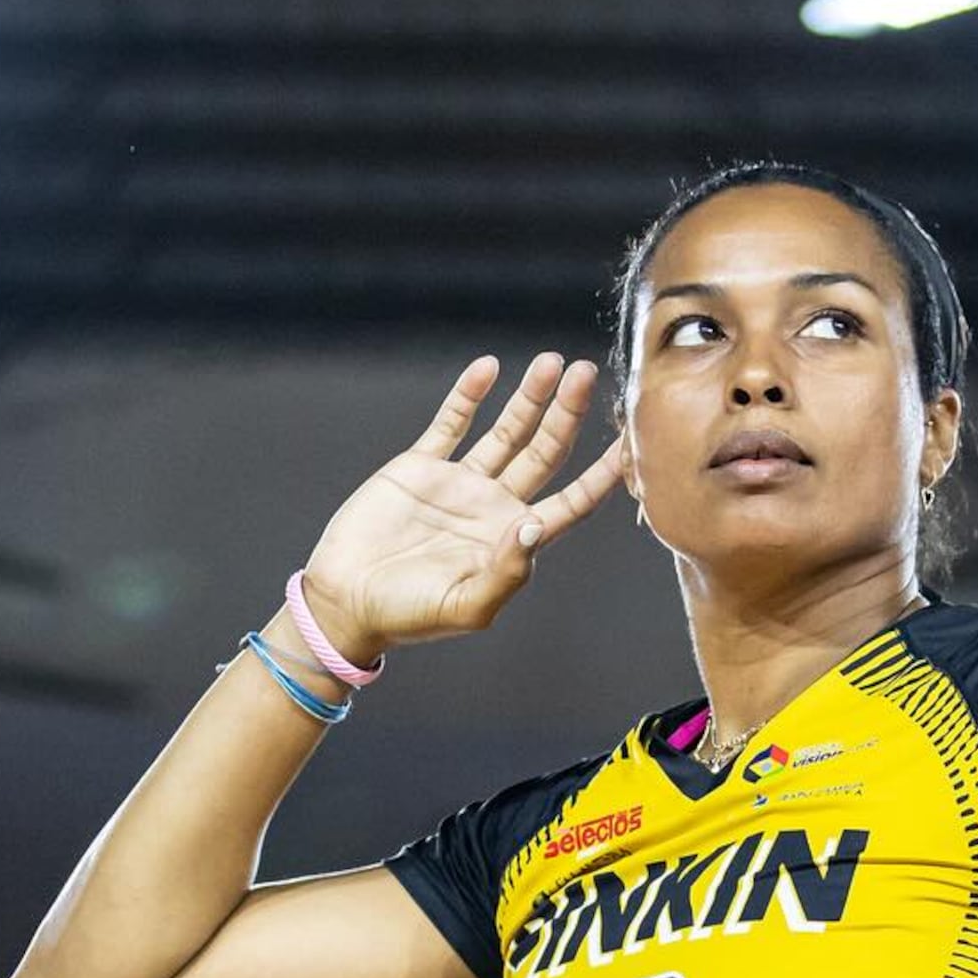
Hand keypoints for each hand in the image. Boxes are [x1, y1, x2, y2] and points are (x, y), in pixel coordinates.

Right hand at [297, 354, 623, 664]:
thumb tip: (533, 528)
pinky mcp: (420, 466)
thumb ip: (507, 571)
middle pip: (545, 452)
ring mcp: (459, 483)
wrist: (347, 598)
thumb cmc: (409, 615)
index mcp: (513, 541)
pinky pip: (452, 422)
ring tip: (552, 362)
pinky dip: (469, 395)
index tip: (630, 443)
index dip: (601, 475)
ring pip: (506, 430)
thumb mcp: (466, 607)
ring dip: (530, 397)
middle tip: (586, 374)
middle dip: (567, 414)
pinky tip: (490, 369)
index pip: (572, 503)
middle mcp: (494, 506)